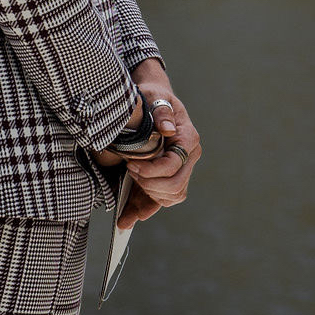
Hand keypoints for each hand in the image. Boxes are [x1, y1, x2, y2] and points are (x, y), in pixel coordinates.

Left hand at [120, 60, 199, 226]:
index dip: (152, 170)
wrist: (152, 101)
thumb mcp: (156, 97)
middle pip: (175, 186)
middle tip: (129, 174)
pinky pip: (162, 199)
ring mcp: (180, 169)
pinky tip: (129, 217)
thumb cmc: (154, 98)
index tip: (130, 165)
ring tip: (126, 204)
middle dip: (149, 186)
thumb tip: (167, 128)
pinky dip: (146, 209)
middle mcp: (188, 157)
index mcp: (188, 139)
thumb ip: (162, 112)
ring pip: (171, 197)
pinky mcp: (168, 177)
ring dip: (148, 202)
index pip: (173, 165)